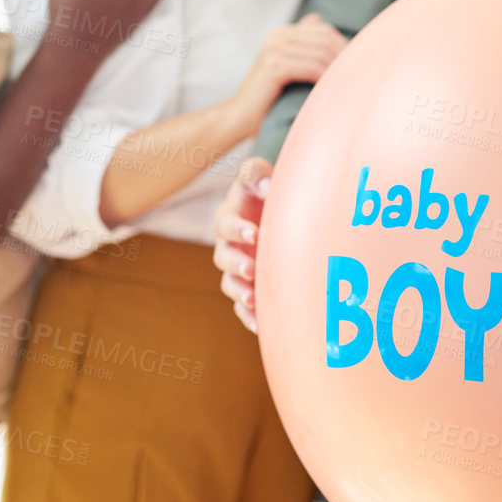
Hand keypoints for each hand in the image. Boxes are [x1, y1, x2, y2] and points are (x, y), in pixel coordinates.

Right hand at [212, 157, 269, 330]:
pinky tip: (260, 326)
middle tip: (251, 269)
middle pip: (223, 257)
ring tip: (251, 298)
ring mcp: (237, 268)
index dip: (236, 229)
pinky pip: (242, 305)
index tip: (254, 233)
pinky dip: (248, 316)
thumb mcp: (258, 176)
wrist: (278, 212)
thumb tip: (266, 188)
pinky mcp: (247, 286)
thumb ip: (256, 175)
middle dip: (236, 264)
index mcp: (230, 218)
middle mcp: (229, 245)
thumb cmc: (265, 191)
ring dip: (239, 292)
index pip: (225, 224)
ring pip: (229, 284)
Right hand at [223, 14, 346, 128]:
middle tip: (356, 77)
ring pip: (321, 54)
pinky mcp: (273, 66)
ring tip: (347, 86)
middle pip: (325, 40)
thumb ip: (301, 44)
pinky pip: (311, 68)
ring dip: (337, 71)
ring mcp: (274, 49)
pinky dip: (325, 79)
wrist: (239, 117)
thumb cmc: (269, 97)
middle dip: (344, 58)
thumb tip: (318, 18)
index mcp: (282, 33)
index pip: (325, 31)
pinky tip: (331, 91)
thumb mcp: (286, 65)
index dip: (344, 47)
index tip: (357, 66)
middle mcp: (277, 36)